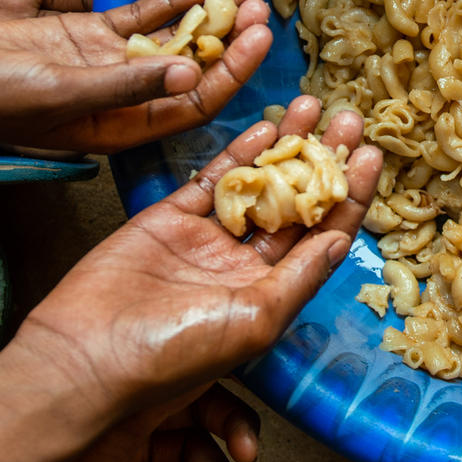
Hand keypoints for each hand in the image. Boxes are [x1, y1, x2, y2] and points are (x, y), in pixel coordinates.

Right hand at [0, 0, 278, 152]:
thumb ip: (124, 84)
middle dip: (235, 36)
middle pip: (196, 66)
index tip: (260, 36)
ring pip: (176, 36)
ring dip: (215, 11)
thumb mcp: (61, 92)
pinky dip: (171, 0)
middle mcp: (125, 99)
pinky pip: (141, 18)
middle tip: (268, 0)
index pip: (195, 101)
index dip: (232, 71)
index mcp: (125, 126)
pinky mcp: (87, 37)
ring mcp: (108, 66)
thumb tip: (190, 72)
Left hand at [0, 386, 260, 461]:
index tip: (256, 388)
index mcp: (114, 383)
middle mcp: (118, 415)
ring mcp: (116, 461)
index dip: (223, 372)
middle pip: (195, 407)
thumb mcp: (92, 426)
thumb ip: (142, 392)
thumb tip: (195, 359)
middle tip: (248, 452)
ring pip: (186, 454)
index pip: (182, 363)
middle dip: (229, 428)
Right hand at [3, 95, 381, 423]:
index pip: (321, 240)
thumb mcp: (255, 322)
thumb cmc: (173, 355)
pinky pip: (210, 182)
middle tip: (351, 118)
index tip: (372, 157)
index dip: (350, 199)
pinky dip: (235, 154)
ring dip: (285, 148)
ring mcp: (204, 242)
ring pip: (256, 186)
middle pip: (294, 205)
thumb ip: (298, 277)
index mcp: (268, 297)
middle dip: (324, 162)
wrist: (89, 354)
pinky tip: (264, 128)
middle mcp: (240, 269)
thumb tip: (340, 240)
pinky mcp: (166, 220)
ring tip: (312, 106)